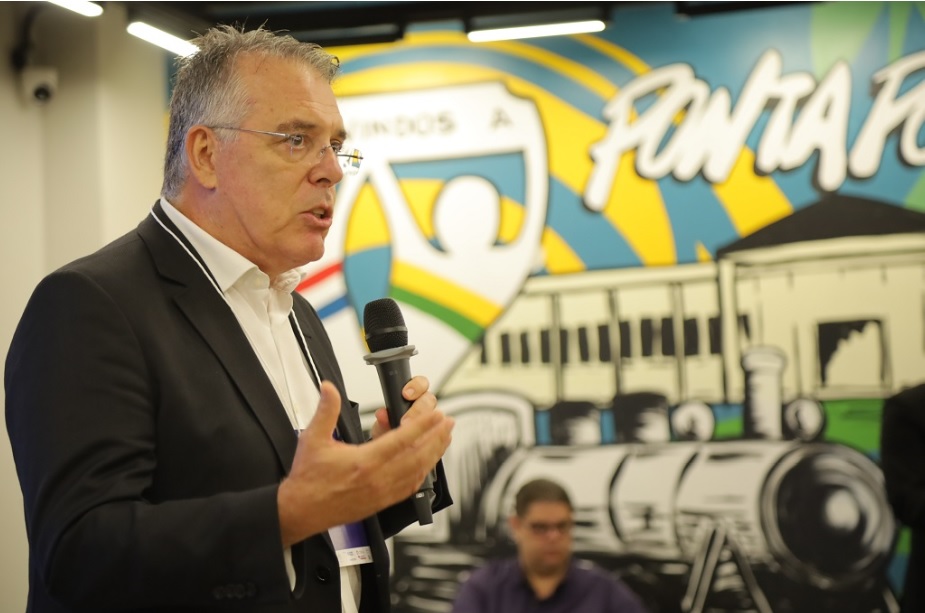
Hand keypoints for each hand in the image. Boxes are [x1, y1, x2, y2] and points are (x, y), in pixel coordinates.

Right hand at [277, 380, 452, 546]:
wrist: (301, 511)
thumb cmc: (308, 479)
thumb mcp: (313, 439)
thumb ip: (326, 410)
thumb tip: (329, 388)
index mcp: (364, 461)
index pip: (402, 439)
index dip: (423, 425)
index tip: (436, 414)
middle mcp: (377, 478)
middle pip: (417, 455)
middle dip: (436, 436)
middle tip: (448, 422)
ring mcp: (382, 493)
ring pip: (417, 472)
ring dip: (434, 453)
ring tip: (444, 438)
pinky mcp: (382, 503)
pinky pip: (410, 487)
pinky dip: (423, 473)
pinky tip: (428, 464)